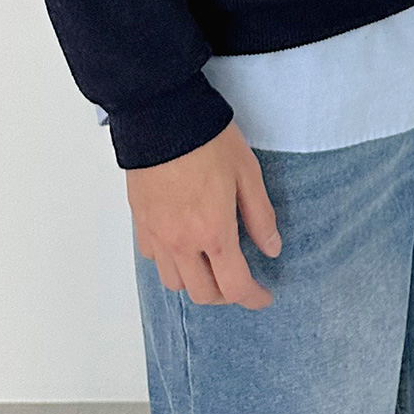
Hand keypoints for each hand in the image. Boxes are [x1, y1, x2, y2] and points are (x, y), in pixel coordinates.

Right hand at [126, 119, 281, 308]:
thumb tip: (272, 248)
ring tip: (210, 264)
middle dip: (226, 294)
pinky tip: (182, 243)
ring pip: (174, 282)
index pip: (235, 287)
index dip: (254, 298)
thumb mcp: (247, 173)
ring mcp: (157, 234)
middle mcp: (182, 242)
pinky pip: (153, 257)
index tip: (264, 296)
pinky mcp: (141, 220)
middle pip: (203, 294)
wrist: (161, 116)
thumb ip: (260, 216)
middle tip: (239, 280)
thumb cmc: (207, 139)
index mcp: (214, 232)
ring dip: (195, 281)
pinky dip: (170, 260)